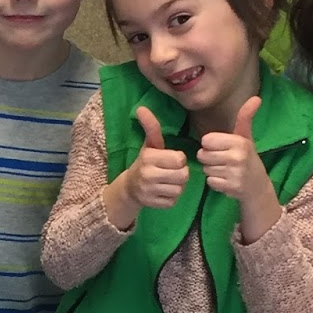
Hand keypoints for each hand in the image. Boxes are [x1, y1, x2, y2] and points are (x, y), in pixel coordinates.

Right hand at [106, 107, 189, 226]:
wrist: (129, 187)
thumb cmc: (145, 163)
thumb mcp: (149, 145)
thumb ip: (151, 127)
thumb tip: (141, 108)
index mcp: (148, 158)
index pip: (179, 159)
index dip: (178, 160)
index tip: (169, 160)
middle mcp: (147, 174)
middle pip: (182, 175)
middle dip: (180, 174)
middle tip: (170, 172)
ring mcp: (149, 191)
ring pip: (179, 189)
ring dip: (176, 186)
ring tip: (166, 182)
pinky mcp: (152, 204)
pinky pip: (173, 201)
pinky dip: (170, 198)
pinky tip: (162, 192)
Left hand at [196, 96, 265, 200]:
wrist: (258, 186)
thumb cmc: (247, 158)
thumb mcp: (246, 137)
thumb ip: (245, 118)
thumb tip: (256, 98)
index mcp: (239, 142)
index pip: (206, 140)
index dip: (211, 145)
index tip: (223, 149)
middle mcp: (237, 157)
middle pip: (203, 155)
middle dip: (210, 159)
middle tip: (224, 161)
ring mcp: (234, 173)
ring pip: (205, 169)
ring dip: (213, 171)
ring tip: (227, 171)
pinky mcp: (231, 187)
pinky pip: (210, 181)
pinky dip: (216, 182)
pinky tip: (227, 181)